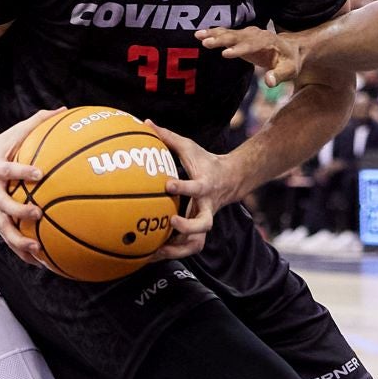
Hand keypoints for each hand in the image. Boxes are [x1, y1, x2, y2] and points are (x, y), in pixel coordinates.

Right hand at [0, 108, 62, 266]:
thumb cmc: (2, 145)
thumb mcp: (16, 131)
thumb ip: (39, 121)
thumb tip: (64, 109)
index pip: (9, 169)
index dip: (22, 171)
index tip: (39, 174)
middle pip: (1, 205)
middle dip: (18, 212)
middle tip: (38, 214)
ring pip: (2, 228)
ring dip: (19, 241)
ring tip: (38, 250)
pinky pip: (8, 237)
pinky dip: (22, 251)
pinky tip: (41, 262)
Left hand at [145, 122, 241, 260]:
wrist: (231, 179)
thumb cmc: (205, 162)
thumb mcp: (189, 147)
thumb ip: (168, 137)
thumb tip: (145, 123)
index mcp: (205, 185)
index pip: (196, 188)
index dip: (184, 188)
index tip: (168, 185)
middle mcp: (207, 206)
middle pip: (204, 224)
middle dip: (188, 227)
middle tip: (170, 223)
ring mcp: (204, 220)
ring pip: (197, 243)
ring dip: (177, 250)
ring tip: (154, 253)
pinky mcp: (198, 230)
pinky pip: (187, 247)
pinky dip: (172, 253)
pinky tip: (150, 255)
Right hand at [197, 25, 301, 85]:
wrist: (290, 49)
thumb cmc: (289, 61)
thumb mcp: (290, 70)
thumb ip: (279, 76)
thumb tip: (269, 82)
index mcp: (268, 42)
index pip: (252, 46)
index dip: (239, 50)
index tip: (226, 54)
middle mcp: (256, 35)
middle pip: (237, 37)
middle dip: (222, 40)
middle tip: (206, 43)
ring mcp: (248, 34)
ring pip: (229, 33)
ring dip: (214, 34)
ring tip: (198, 36)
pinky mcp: (241, 37)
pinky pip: (226, 34)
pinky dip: (213, 33)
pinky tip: (200, 35)